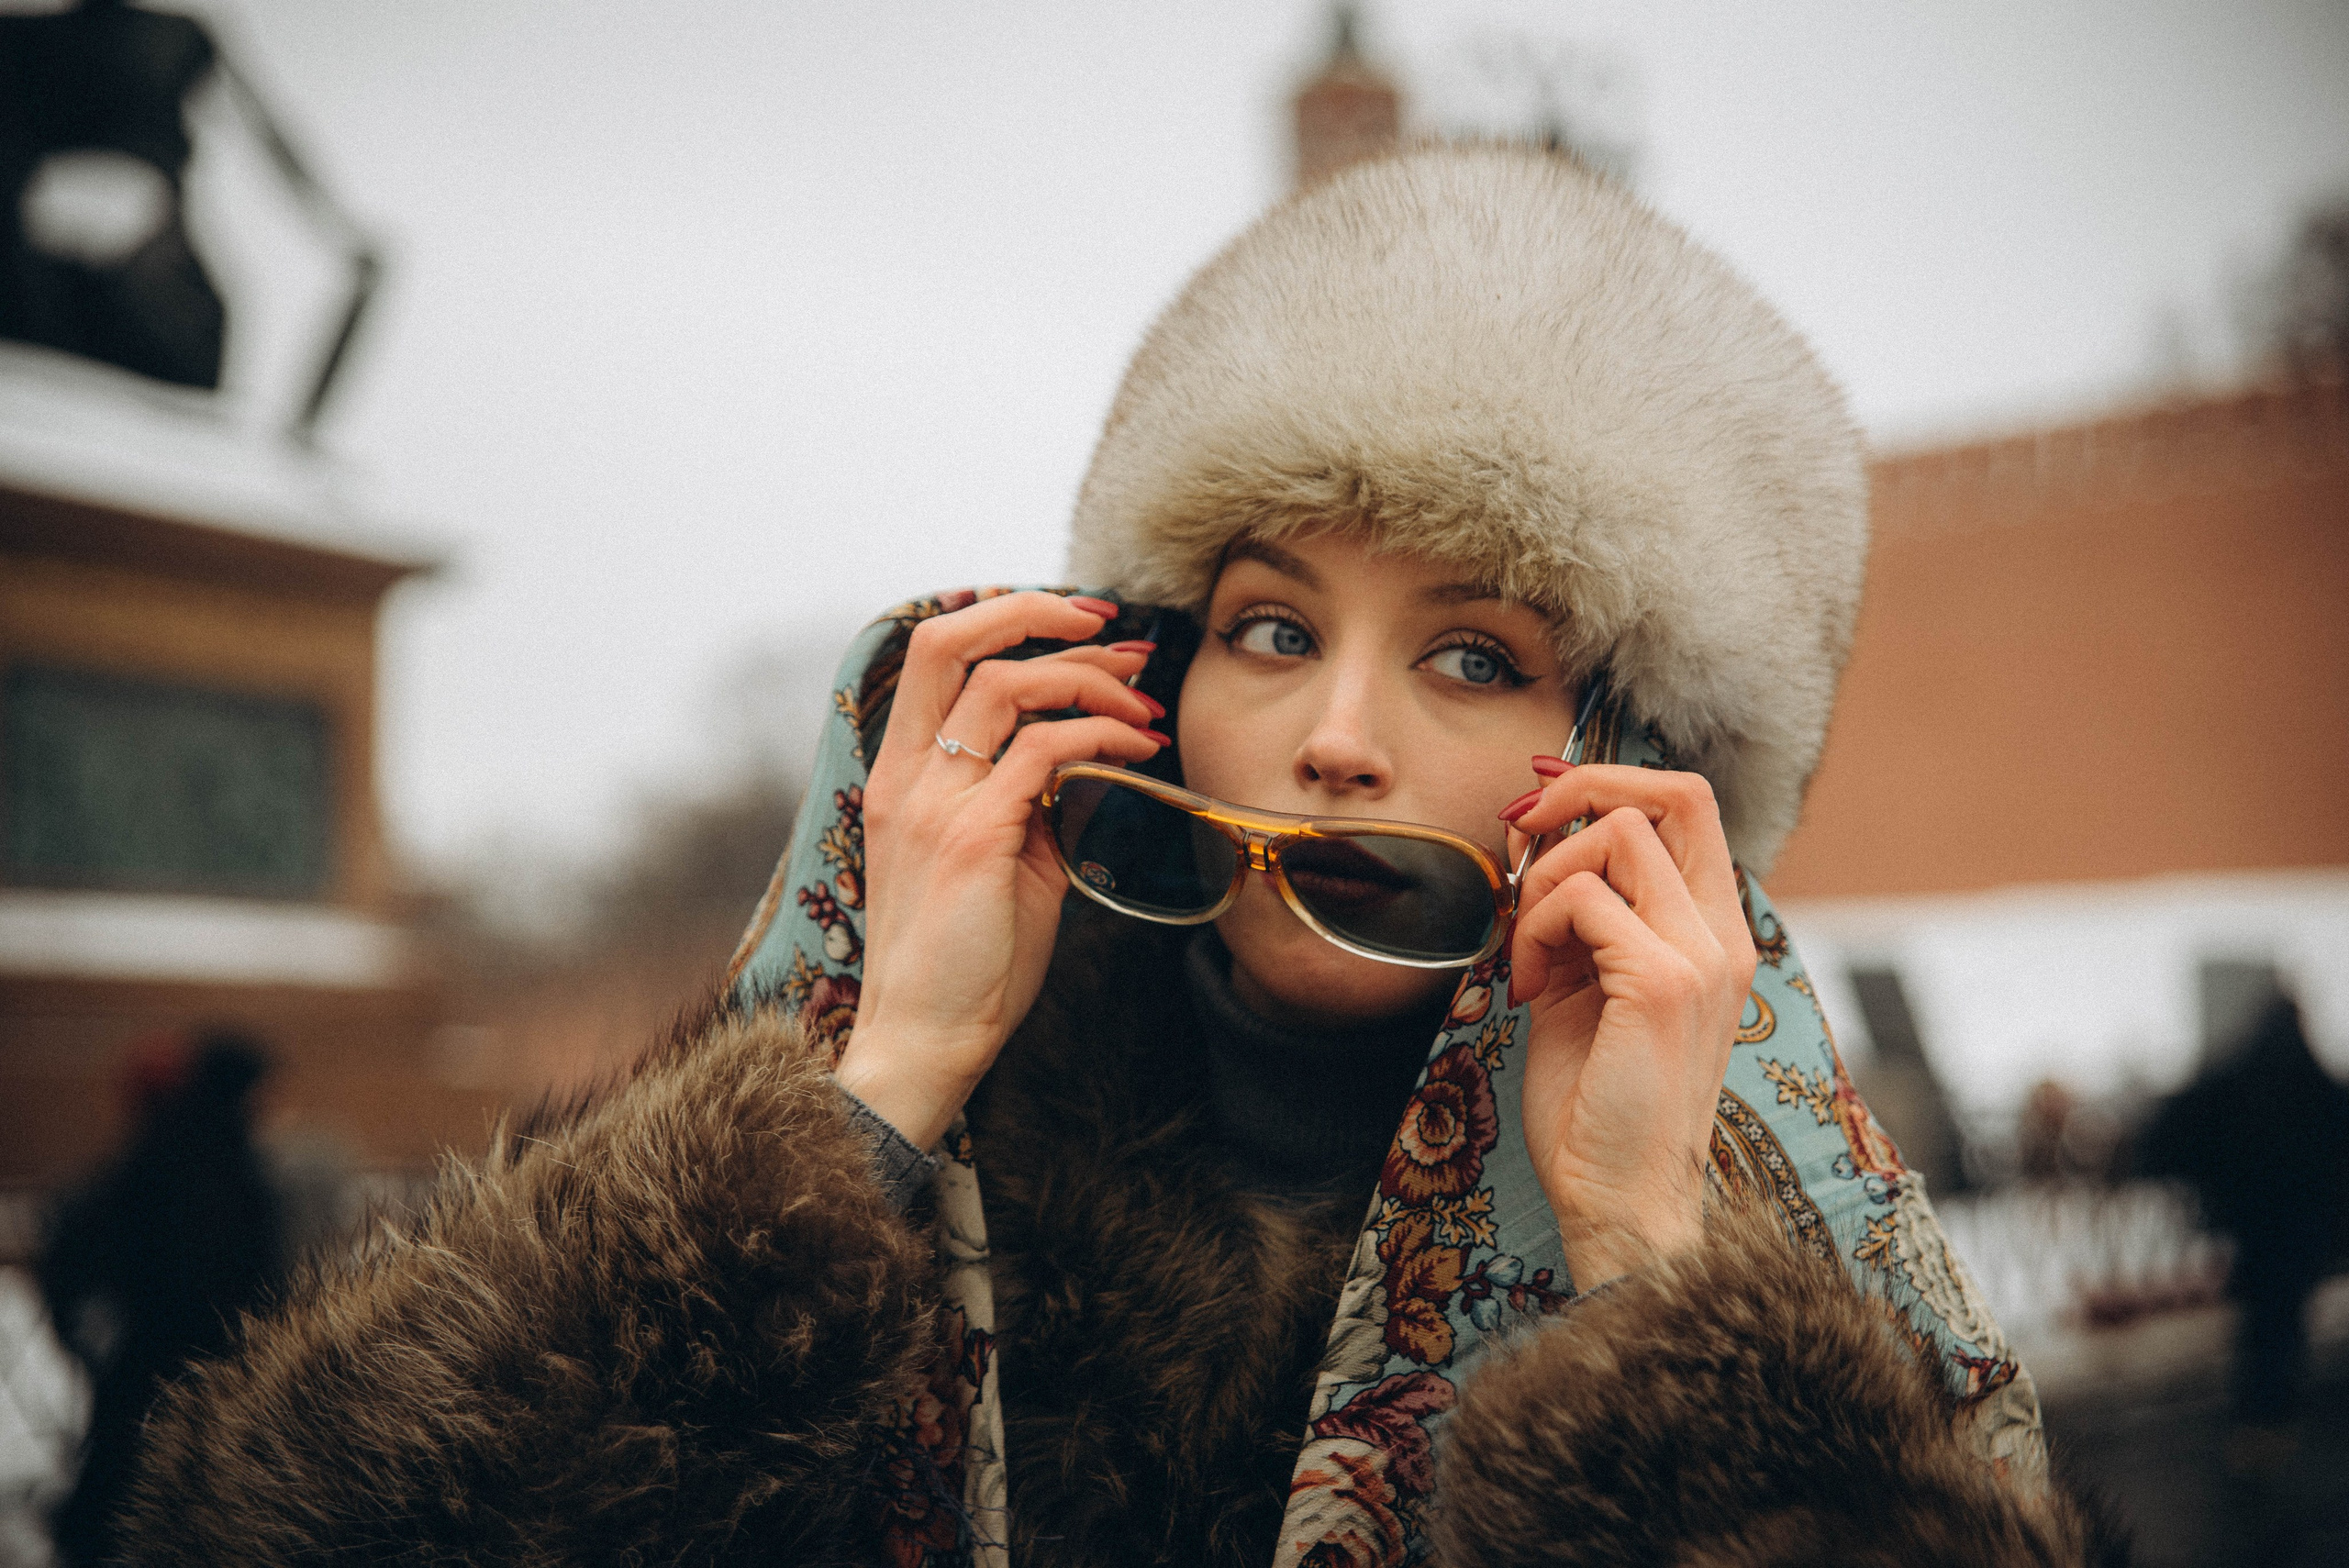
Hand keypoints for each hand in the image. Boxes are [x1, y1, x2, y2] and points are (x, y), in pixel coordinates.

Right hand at [834, 593, 1166, 1148]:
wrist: (929, 1038)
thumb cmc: (967, 958)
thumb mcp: (993, 859)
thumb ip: (1024, 801)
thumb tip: (1089, 760)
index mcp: (898, 775)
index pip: (931, 653)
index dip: (1001, 615)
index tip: (1075, 624)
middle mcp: (905, 777)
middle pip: (950, 642)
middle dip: (1037, 612)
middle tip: (1117, 633)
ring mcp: (935, 804)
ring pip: (1008, 687)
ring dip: (1089, 682)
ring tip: (1142, 704)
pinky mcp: (974, 839)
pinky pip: (1045, 753)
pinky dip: (1100, 738)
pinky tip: (1136, 752)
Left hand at [1502, 765, 1757, 1285]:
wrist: (1620, 1200)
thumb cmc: (1597, 1102)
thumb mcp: (1580, 981)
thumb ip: (1571, 907)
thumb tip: (1532, 825)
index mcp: (1712, 932)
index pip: (1688, 804)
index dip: (1611, 781)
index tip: (1540, 811)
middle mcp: (1722, 935)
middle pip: (1673, 792)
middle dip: (1580, 792)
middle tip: (1524, 839)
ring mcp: (1700, 956)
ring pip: (1617, 835)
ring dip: (1546, 880)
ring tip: (1529, 952)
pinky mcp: (1663, 983)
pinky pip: (1582, 899)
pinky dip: (1535, 928)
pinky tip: (1530, 988)